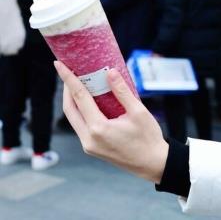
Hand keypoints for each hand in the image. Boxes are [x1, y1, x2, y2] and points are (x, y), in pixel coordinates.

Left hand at [54, 61, 168, 183]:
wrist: (152, 163)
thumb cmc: (148, 138)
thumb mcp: (138, 112)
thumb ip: (123, 92)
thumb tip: (110, 73)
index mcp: (98, 129)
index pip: (80, 98)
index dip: (69, 80)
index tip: (60, 66)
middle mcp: (89, 139)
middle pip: (69, 110)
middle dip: (67, 89)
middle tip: (68, 72)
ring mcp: (89, 145)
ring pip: (73, 119)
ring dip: (73, 101)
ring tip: (78, 84)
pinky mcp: (92, 148)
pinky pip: (81, 126)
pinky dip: (81, 111)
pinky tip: (88, 102)